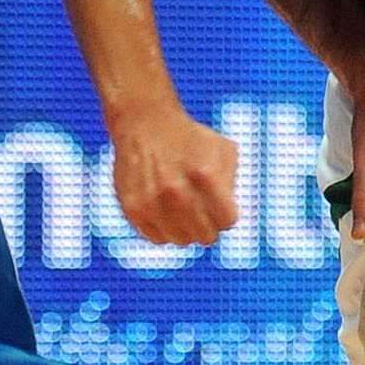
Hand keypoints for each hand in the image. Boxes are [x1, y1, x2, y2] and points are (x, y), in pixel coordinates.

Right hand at [109, 103, 238, 246]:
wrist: (145, 123)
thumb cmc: (191, 140)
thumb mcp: (223, 149)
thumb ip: (231, 184)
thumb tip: (227, 219)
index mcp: (205, 173)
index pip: (227, 221)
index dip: (227, 214)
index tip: (220, 204)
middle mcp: (176, 188)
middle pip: (206, 235)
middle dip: (209, 225)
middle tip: (202, 210)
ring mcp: (152, 200)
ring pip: (182, 240)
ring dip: (186, 229)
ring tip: (182, 207)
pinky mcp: (132, 208)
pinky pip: (158, 238)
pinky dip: (164, 229)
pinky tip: (164, 209)